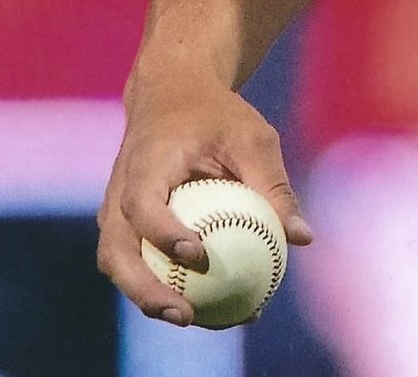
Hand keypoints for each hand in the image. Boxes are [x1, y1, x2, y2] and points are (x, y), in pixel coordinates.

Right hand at [98, 76, 312, 324]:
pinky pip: (137, 263)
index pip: (142, 205)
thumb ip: (274, 186)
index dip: (163, 234)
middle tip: (187, 313)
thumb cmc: (219, 117)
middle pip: (115, 253)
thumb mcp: (253, 138)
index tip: (198, 254)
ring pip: (119, 266)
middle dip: (144, 290)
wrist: (173, 97)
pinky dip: (162, 286)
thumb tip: (302, 239)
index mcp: (144, 164)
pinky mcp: (125, 228)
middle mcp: (118, 194)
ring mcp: (114, 214)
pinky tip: (207, 306)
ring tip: (196, 319)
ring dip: (149, 298)